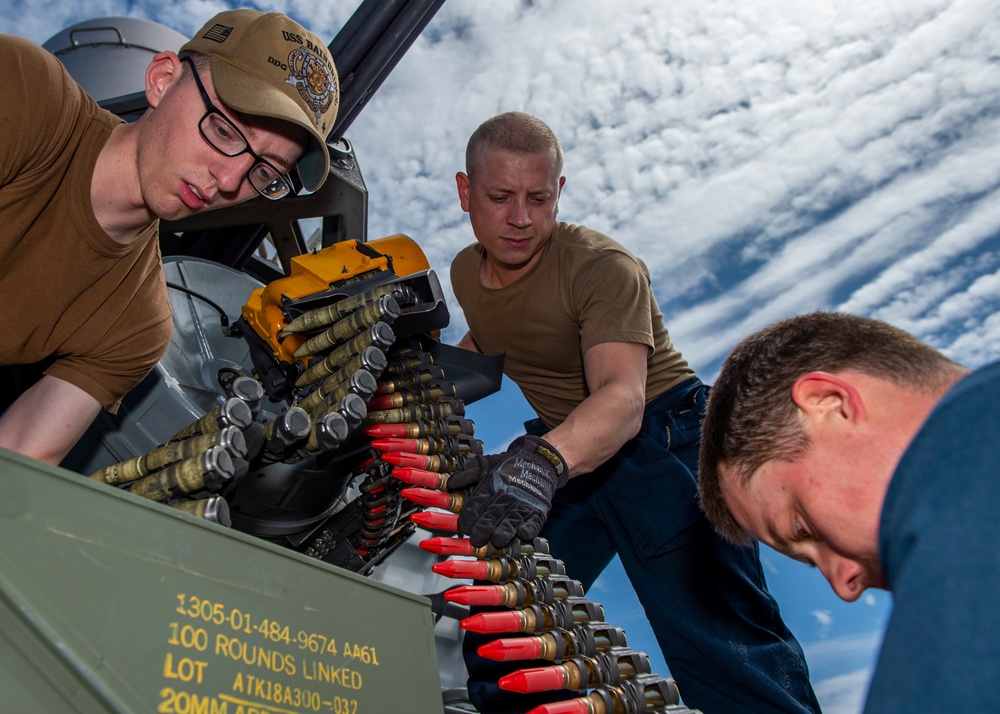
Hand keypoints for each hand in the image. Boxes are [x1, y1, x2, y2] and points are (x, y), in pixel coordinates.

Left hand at [451, 435, 566, 547]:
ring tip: (498, 541)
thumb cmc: (507, 466)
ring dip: (505, 531)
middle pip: (493, 515)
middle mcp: (506, 495)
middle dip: (484, 528)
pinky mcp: (538, 510)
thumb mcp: (485, 464)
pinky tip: (522, 535)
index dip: (469, 517)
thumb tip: (450, 483)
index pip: (477, 504)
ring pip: (512, 520)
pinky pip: (534, 522)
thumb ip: (467, 474)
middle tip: (477, 539)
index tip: (464, 526)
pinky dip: (528, 529)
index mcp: (491, 486)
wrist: (539, 459)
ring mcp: (523, 503)